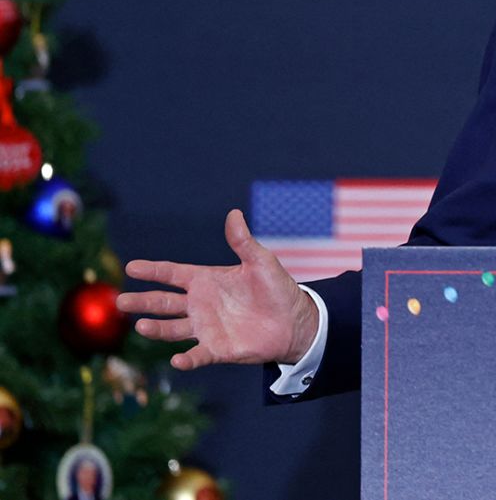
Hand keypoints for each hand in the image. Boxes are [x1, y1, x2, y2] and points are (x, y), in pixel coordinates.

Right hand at [116, 209, 319, 370]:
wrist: (295, 321)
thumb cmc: (277, 289)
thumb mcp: (260, 262)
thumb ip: (243, 242)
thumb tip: (234, 214)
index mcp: (206, 281)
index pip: (172, 274)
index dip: (153, 270)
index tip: (131, 267)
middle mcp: (200, 305)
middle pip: (163, 303)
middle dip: (142, 301)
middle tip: (121, 301)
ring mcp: (206, 328)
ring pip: (173, 328)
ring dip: (156, 328)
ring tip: (141, 325)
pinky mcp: (217, 349)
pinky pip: (198, 355)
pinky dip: (187, 359)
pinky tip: (177, 360)